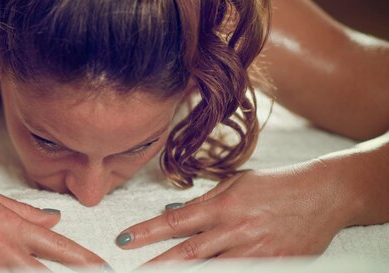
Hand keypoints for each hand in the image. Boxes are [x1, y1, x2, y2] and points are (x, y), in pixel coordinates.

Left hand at [116, 160, 350, 263]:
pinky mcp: (275, 264)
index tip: (124, 239)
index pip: (175, 221)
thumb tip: (175, 212)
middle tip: (134, 271)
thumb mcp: (236, 183)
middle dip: (157, 265)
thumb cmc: (277, 185)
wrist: (322, 194)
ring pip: (212, 269)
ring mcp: (255, 251)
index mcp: (223, 205)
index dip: (146, 232)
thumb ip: (205, 201)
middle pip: (187, 254)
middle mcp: (235, 230)